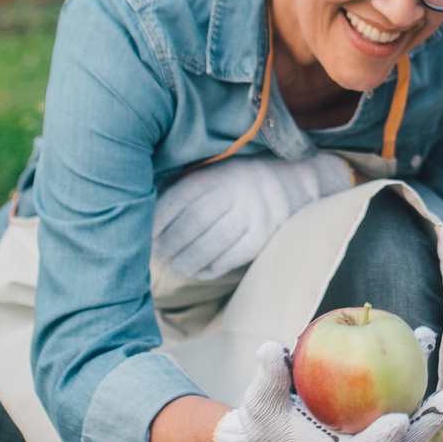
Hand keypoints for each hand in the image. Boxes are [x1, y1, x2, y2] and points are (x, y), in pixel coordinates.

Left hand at [152, 152, 353, 280]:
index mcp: (219, 173)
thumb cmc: (241, 179)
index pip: (180, 199)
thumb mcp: (217, 170)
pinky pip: (230, 259)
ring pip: (210, 244)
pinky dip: (210, 269)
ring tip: (175, 265)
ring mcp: (253, 215)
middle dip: (170, 243)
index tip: (146, 233)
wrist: (295, 181)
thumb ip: (188, 185)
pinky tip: (197, 271)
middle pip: (193, 223)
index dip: (158, 220)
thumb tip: (146, 210)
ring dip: (186, 260)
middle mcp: (237, 191)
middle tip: (158, 254)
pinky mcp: (264, 237)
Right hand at [211, 339, 442, 441]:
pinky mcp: (377, 425)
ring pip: (410, 430)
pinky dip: (415, 380)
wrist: (271, 441)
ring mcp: (371, 441)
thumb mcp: (259, 400)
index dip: (380, 440)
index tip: (398, 420)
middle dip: (429, 423)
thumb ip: (268, 376)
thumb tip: (272, 348)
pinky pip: (402, 405)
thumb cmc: (265, 422)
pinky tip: (423, 342)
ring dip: (434, 408)